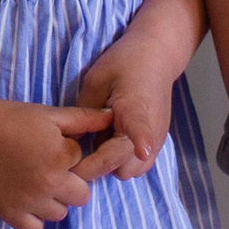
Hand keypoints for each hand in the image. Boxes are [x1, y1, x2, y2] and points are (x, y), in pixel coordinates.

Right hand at [0, 98, 115, 228]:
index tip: (51, 144)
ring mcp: (29, 202)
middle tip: (48, 166)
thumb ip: (84, 119)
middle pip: (80, 195)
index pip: (84, 163)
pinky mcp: (10, 214)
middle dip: (70, 181)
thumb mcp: (49, 113)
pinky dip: (34, 217)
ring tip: (34, 180)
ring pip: (60, 213)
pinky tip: (25, 198)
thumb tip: (111, 116)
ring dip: (53, 200)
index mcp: (62, 158)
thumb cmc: (10, 117)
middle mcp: (49, 184)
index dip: (70, 153)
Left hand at [73, 28, 187, 181]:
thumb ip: (84, 114)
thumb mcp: (96, 80)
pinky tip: (110, 141)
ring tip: (97, 142)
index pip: (140, 126)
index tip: (143, 149)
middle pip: (124, 167)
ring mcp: (156, 140)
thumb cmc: (124, 63)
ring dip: (111, 165)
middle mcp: (151, 129)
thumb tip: (71, 143)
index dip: (141, 139)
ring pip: (130, 172)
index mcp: (134, 107)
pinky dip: (121, 161)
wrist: (157, 56)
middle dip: (99, 166)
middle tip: (78, 151)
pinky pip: (137, 166)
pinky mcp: (156, 144)